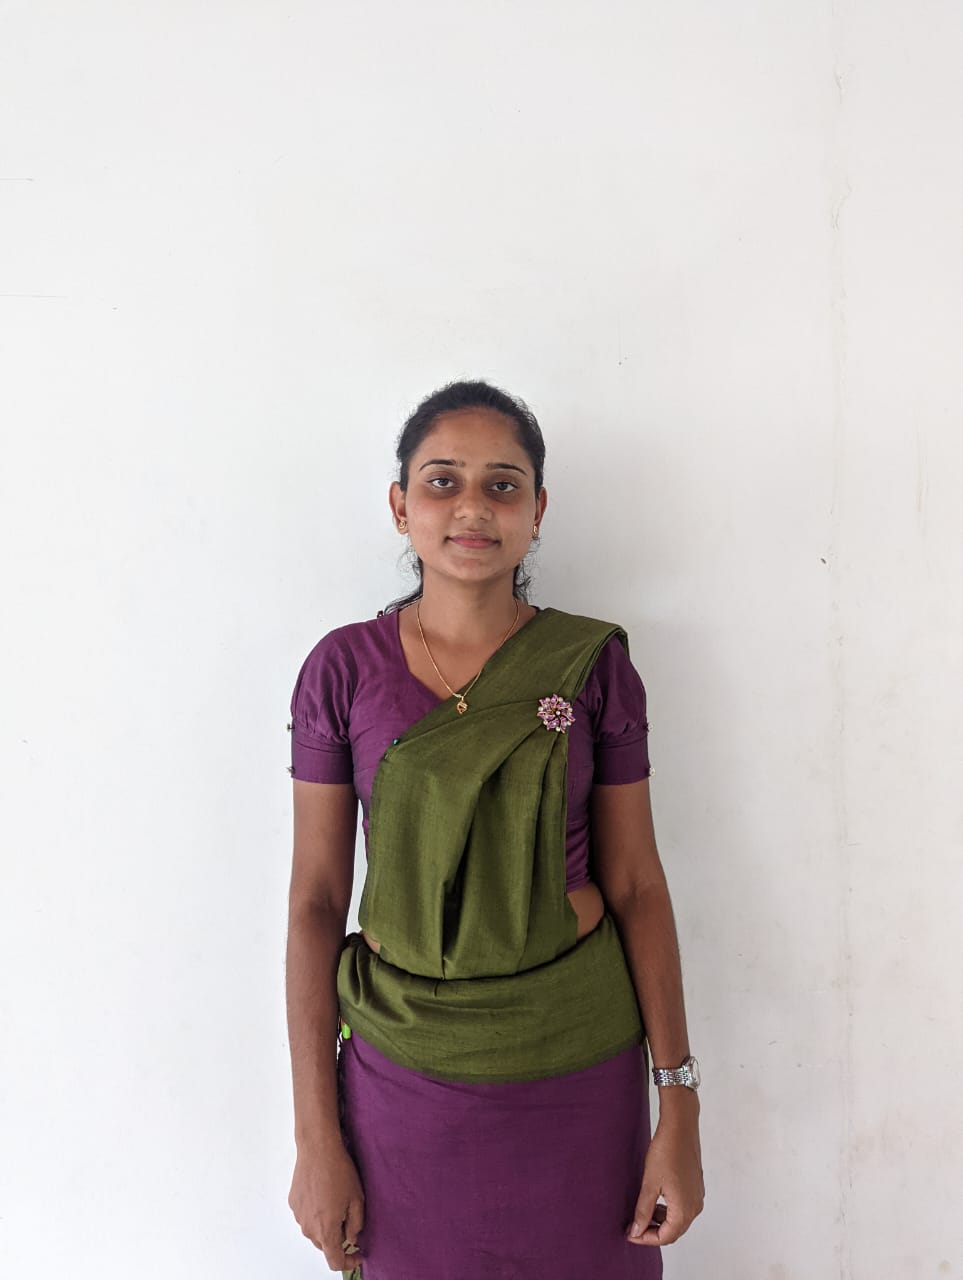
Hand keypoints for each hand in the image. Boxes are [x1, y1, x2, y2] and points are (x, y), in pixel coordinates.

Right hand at [289, 1140, 365, 1271]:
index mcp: (326, 1230)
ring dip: (326, 1225)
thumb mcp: (356, 1199)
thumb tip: (351, 1238)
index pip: (335, 1261)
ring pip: (315, 1231)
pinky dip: (316, 1213)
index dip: (348, 1262)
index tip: (357, 1254)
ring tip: (337, 1202)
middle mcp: (309, 1228)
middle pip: (325, 1246)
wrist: (318, 1148)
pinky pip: (307, 1217)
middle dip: (338, 1239)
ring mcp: (298, 1216)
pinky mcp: (293, 1204)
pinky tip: (324, 1194)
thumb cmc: (339, 1171)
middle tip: (350, 1220)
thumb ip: (356, 1225)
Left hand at [626, 1098, 703, 1245]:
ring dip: (659, 1220)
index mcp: (684, 1210)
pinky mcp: (695, 1186)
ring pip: (678, 1220)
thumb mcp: (649, 1184)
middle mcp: (695, 1207)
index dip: (645, 1238)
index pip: (665, 1237)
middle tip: (632, 1226)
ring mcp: (697, 1196)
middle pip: (673, 1231)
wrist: (680, 1127)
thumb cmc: (665, 1152)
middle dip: (652, 1232)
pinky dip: (667, 1210)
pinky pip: (682, 1207)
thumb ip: (642, 1211)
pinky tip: (653, 1199)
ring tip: (640, 1212)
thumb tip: (636, 1231)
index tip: (629, 1233)